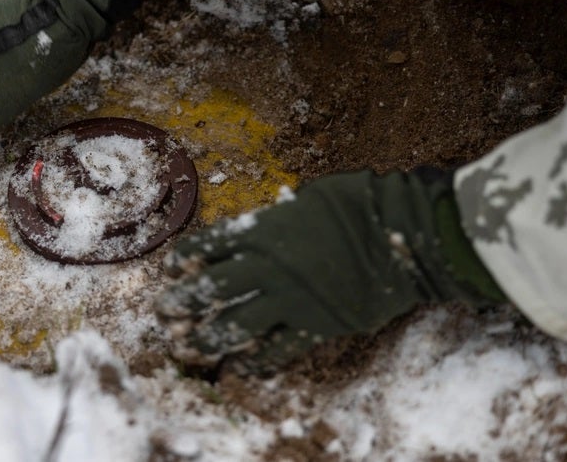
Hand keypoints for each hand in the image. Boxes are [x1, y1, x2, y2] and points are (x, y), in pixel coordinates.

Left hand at [154, 169, 504, 373]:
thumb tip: (262, 227)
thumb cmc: (359, 204)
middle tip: (162, 313)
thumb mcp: (309, 197)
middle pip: (211, 288)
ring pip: (235, 325)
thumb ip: (278, 217)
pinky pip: (277, 350)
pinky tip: (238, 369)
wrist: (404, 236)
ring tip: (184, 347)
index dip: (186, 258)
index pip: (208, 245)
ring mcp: (289, 298)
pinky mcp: (314, 325)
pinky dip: (256, 361)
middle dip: (182, 302)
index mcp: (262, 229)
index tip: (173, 268)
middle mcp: (267, 266)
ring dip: (206, 338)